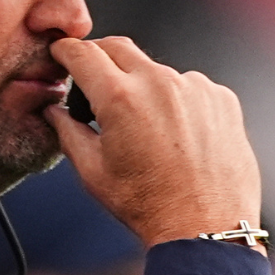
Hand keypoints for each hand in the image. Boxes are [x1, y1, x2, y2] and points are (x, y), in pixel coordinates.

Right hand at [48, 37, 262, 249]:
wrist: (204, 226)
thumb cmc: (146, 204)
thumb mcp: (92, 171)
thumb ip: (67, 131)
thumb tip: (53, 110)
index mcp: (120, 98)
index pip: (83, 52)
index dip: (65, 51)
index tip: (61, 54)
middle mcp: (159, 83)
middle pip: (118, 48)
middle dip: (99, 58)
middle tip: (91, 82)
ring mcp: (195, 87)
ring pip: (155, 69)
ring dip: (140, 85)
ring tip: (141, 125)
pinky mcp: (221, 98)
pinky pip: (188, 86)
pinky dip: (174, 100)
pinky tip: (173, 133)